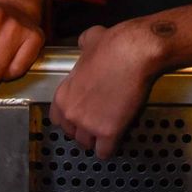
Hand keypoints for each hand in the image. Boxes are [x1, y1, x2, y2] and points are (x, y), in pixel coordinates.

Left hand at [50, 22, 161, 156]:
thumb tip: (85, 44)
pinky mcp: (108, 132)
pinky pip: (105, 152)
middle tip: (98, 121)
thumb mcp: (89, 40)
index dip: (71, 117)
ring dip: (97, 139)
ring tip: (109, 129)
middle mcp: (71, 112)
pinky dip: (111, 147)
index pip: (58, 119)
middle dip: (85, 130)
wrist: (133, 52)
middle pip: (73, 134)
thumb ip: (83, 46)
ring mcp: (88, 124)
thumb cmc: (113, 44)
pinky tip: (117, 138)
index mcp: (63, 94)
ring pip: (88, 144)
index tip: (82, 114)